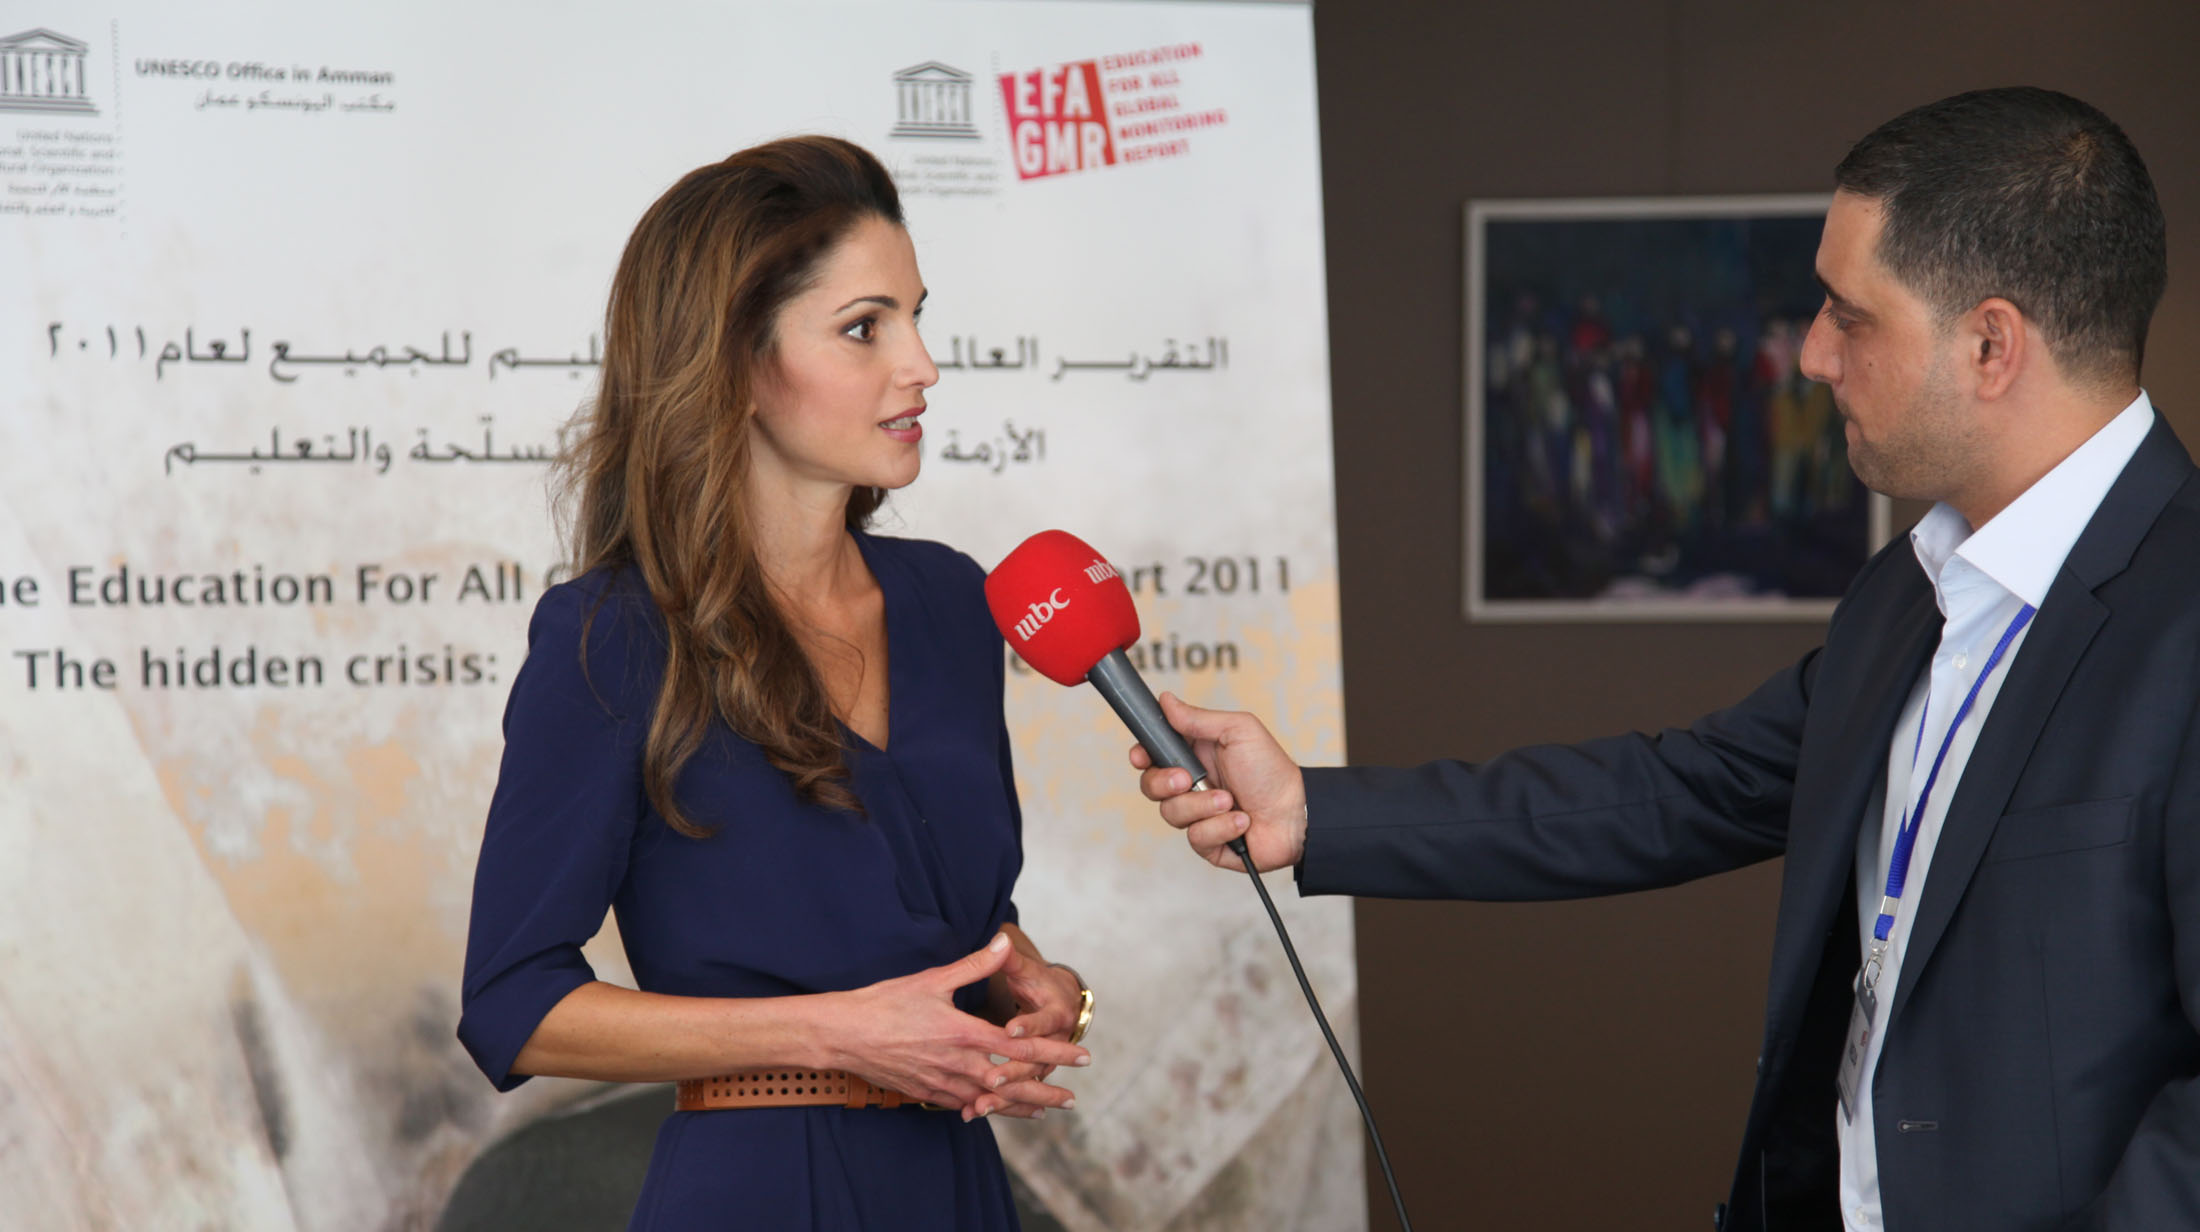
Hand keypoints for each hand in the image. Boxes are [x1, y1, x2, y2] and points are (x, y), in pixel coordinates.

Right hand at [822, 934, 1088, 1118]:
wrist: (843, 1034)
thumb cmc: (885, 1003)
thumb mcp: (933, 979)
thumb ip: (974, 965)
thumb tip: (1004, 943)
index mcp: (965, 1033)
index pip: (1022, 1047)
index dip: (1055, 1052)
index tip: (1082, 1057)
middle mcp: (958, 1063)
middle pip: (1013, 1085)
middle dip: (1045, 1091)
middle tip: (1071, 1099)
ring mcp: (941, 1082)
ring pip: (990, 1102)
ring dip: (1019, 1107)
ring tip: (1044, 1111)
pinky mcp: (924, 1092)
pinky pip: (962, 1106)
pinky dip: (983, 1110)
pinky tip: (993, 1112)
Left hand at [976, 948, 1086, 1118]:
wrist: (1064, 1004)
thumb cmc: (1039, 982)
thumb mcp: (1026, 970)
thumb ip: (1009, 959)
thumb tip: (1002, 937)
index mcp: (1055, 1013)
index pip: (1043, 1021)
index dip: (1028, 1025)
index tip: (1009, 1029)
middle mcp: (1054, 1042)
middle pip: (1036, 1060)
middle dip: (1015, 1071)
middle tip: (992, 1078)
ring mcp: (1043, 1061)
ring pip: (1025, 1083)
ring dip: (1005, 1097)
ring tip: (980, 1106)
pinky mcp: (1030, 1074)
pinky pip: (1015, 1095)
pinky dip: (997, 1104)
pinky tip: (972, 1113)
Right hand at [1129, 692, 1307, 872]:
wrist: (1297, 813)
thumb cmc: (1272, 769)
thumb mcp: (1238, 731)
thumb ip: (1198, 718)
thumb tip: (1166, 700)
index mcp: (1194, 756)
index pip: (1152, 755)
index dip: (1141, 756)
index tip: (1141, 756)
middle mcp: (1191, 786)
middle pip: (1150, 786)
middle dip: (1164, 783)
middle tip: (1189, 779)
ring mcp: (1198, 815)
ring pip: (1171, 813)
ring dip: (1202, 806)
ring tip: (1230, 800)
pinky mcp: (1208, 843)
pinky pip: (1195, 837)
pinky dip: (1220, 828)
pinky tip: (1241, 821)